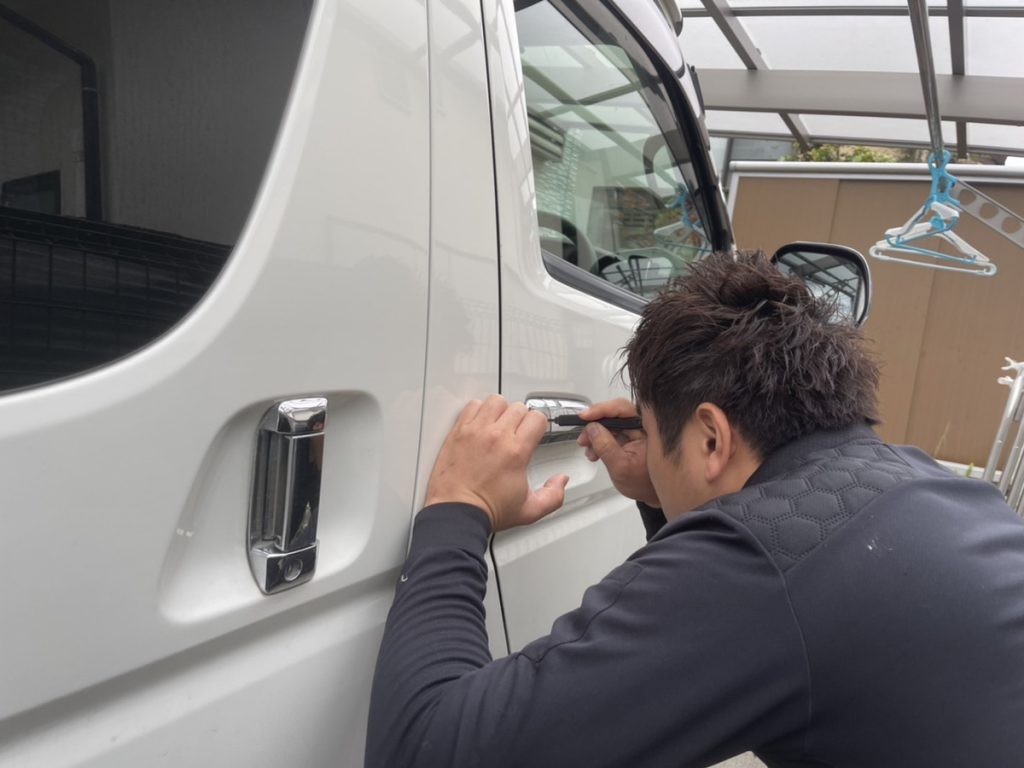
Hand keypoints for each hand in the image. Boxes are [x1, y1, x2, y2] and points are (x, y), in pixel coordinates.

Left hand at [425, 395, 568, 530]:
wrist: (456, 513)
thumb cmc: (487, 511)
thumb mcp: (529, 511)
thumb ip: (553, 496)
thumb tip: (561, 480)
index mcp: (516, 452)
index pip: (537, 418)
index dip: (539, 425)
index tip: (534, 433)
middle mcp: (496, 437)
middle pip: (518, 407)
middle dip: (521, 418)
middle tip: (517, 432)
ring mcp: (476, 431)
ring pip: (496, 401)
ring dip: (501, 410)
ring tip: (499, 424)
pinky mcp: (458, 431)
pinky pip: (472, 405)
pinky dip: (478, 410)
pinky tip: (481, 423)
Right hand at [577, 398, 659, 507]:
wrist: (652, 494)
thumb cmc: (645, 484)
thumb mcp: (620, 467)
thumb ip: (605, 446)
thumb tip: (592, 428)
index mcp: (647, 428)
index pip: (621, 408)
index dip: (600, 410)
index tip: (584, 416)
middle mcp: (642, 425)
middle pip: (614, 414)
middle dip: (595, 426)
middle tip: (584, 439)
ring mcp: (636, 431)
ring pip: (610, 423)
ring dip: (596, 435)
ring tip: (591, 451)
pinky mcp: (630, 437)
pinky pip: (612, 432)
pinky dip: (601, 440)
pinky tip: (596, 452)